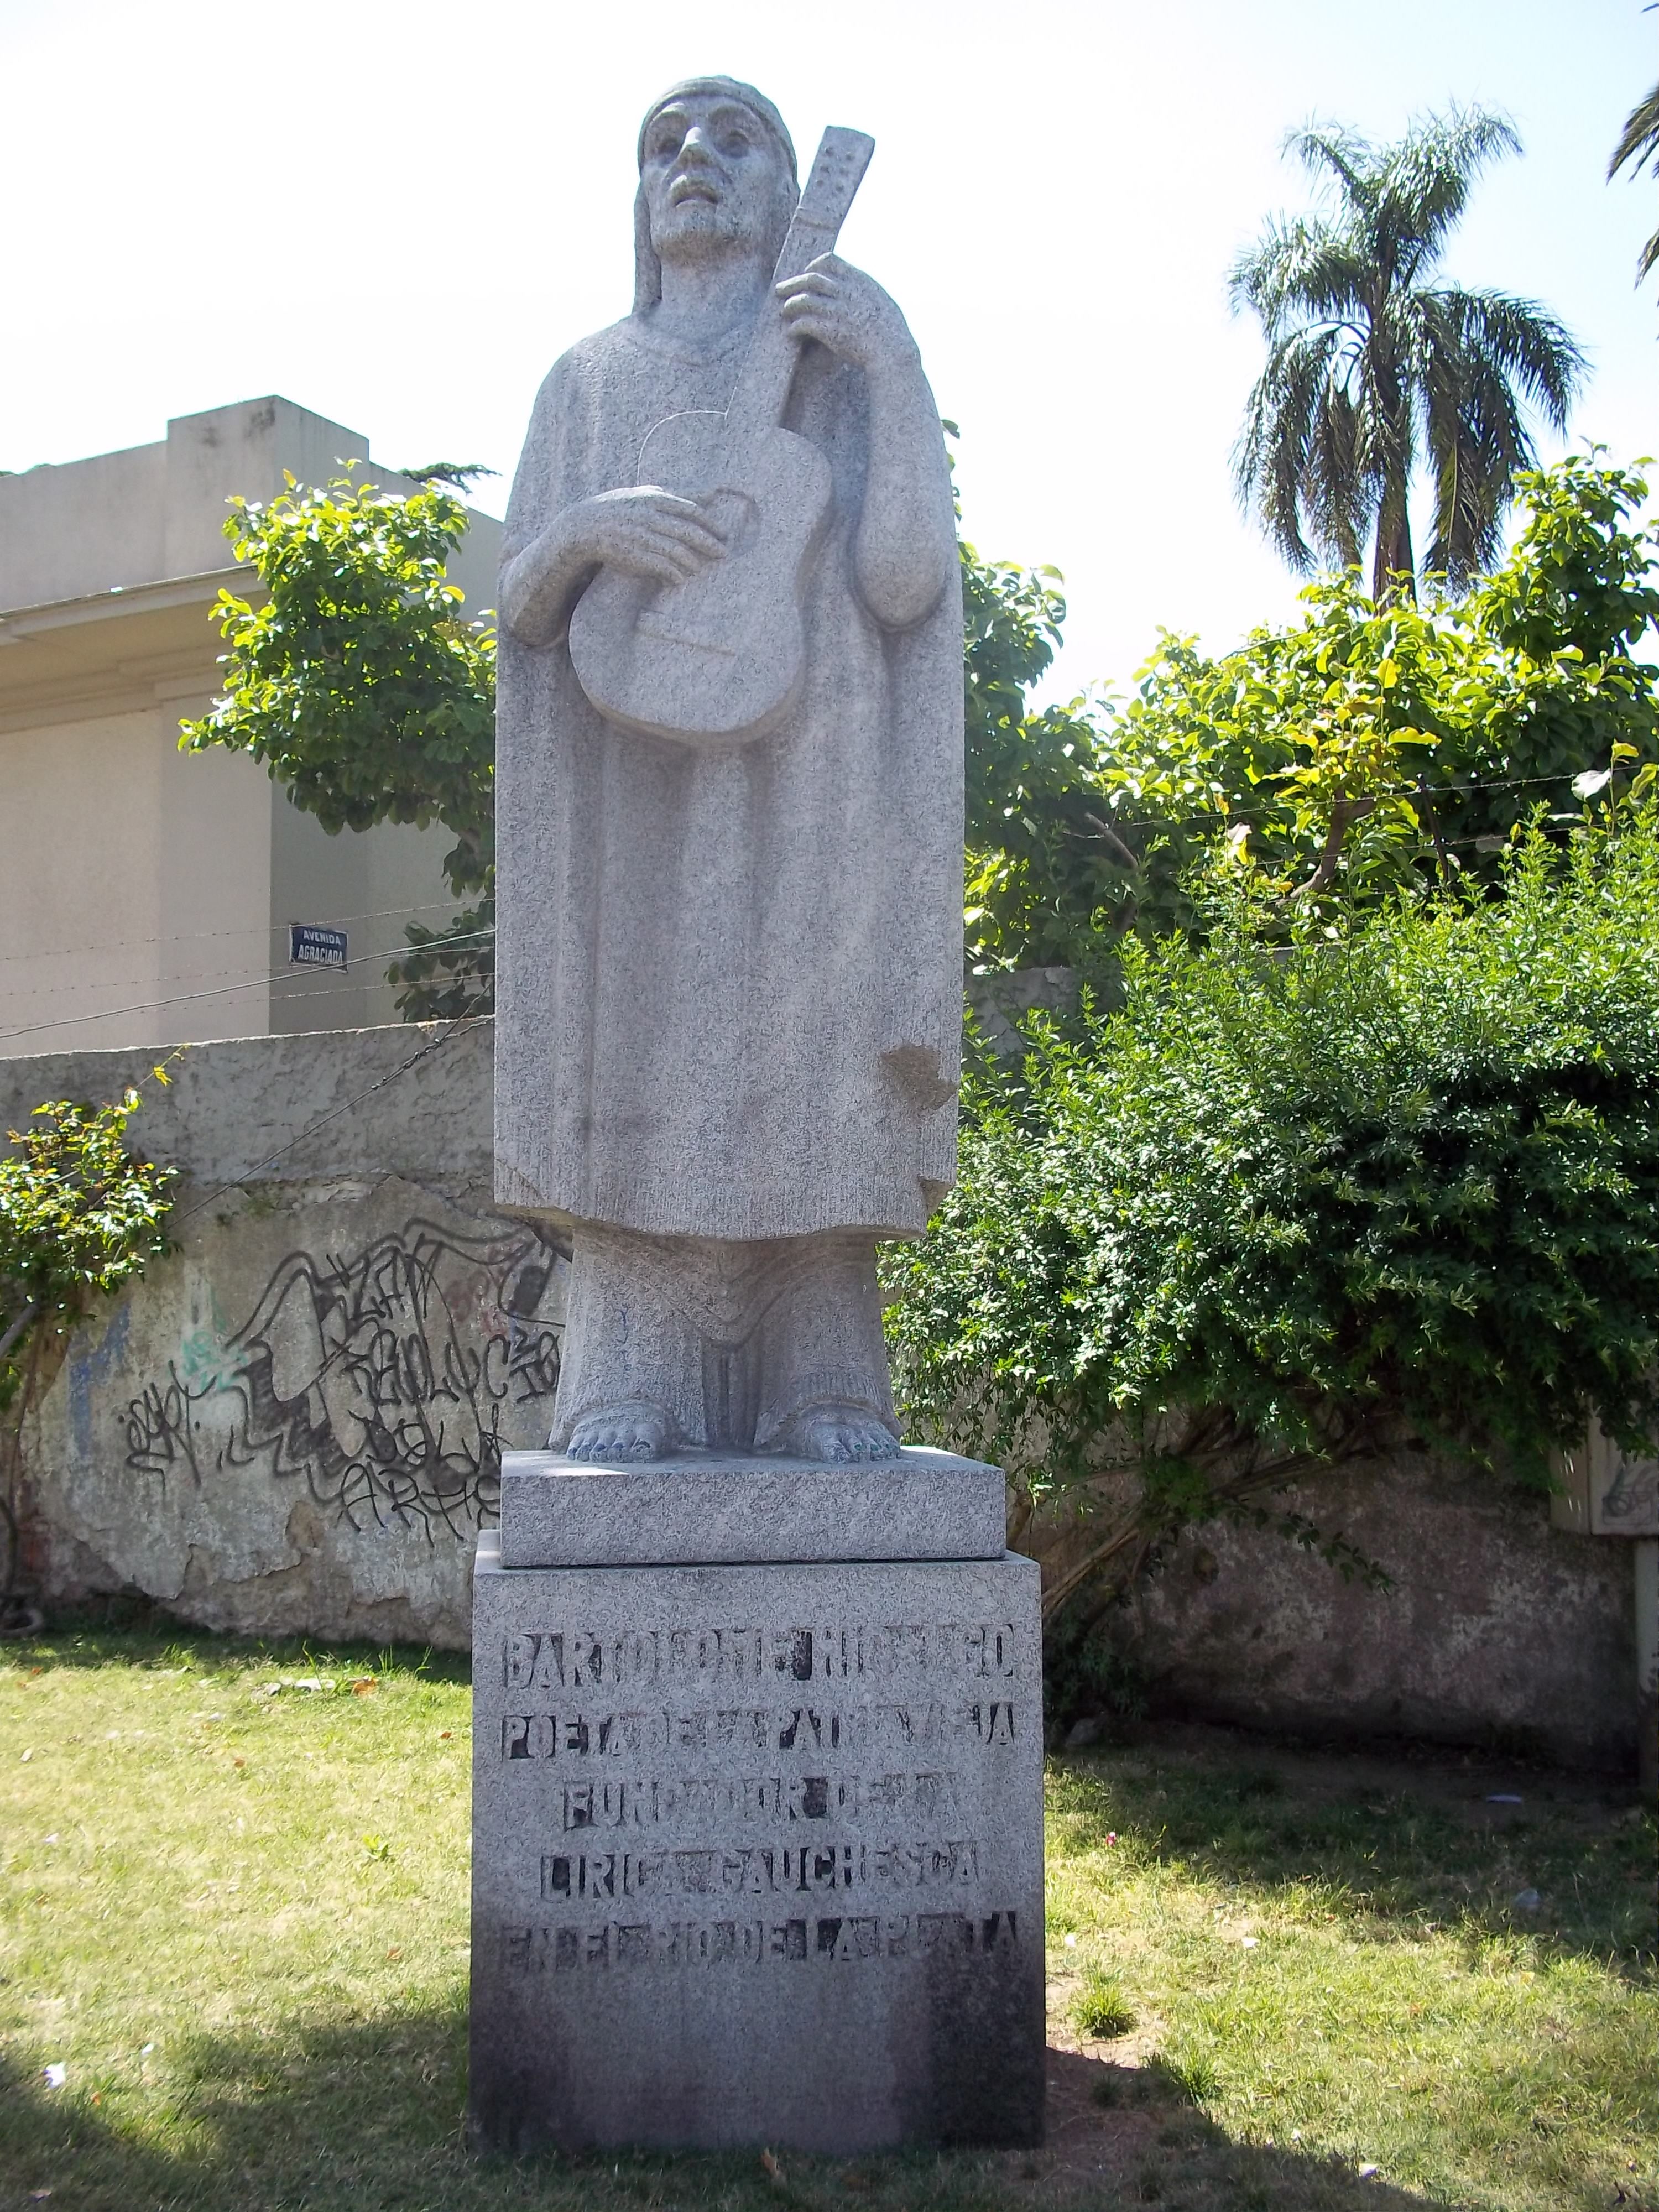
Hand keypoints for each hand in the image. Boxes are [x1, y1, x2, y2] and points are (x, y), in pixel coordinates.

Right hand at [559, 484, 728, 586]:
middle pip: (688, 531)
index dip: (710, 523)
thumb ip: (679, 494)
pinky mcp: (635, 556)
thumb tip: (712, 491)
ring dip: (692, 562)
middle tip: (724, 553)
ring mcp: (642, 537)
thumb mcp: (647, 495)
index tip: (724, 534)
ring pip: (676, 551)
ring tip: (700, 568)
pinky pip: (661, 567)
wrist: (586, 527)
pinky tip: (681, 579)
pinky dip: (674, 574)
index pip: (691, 510)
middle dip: (709, 543)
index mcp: (655, 499)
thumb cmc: (621, 509)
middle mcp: (650, 516)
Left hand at [776, 254, 918, 380]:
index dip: (813, 266)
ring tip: (784, 310)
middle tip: (780, 289)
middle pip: (811, 278)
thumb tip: (856, 286)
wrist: (893, 352)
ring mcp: (838, 310)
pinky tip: (790, 332)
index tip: (806, 273)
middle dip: (793, 283)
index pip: (829, 260)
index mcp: (860, 280)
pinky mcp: (831, 331)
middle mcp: (847, 292)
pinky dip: (794, 327)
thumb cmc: (891, 331)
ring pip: (804, 299)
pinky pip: (804, 323)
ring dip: (790, 304)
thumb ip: (865, 290)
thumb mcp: (882, 300)